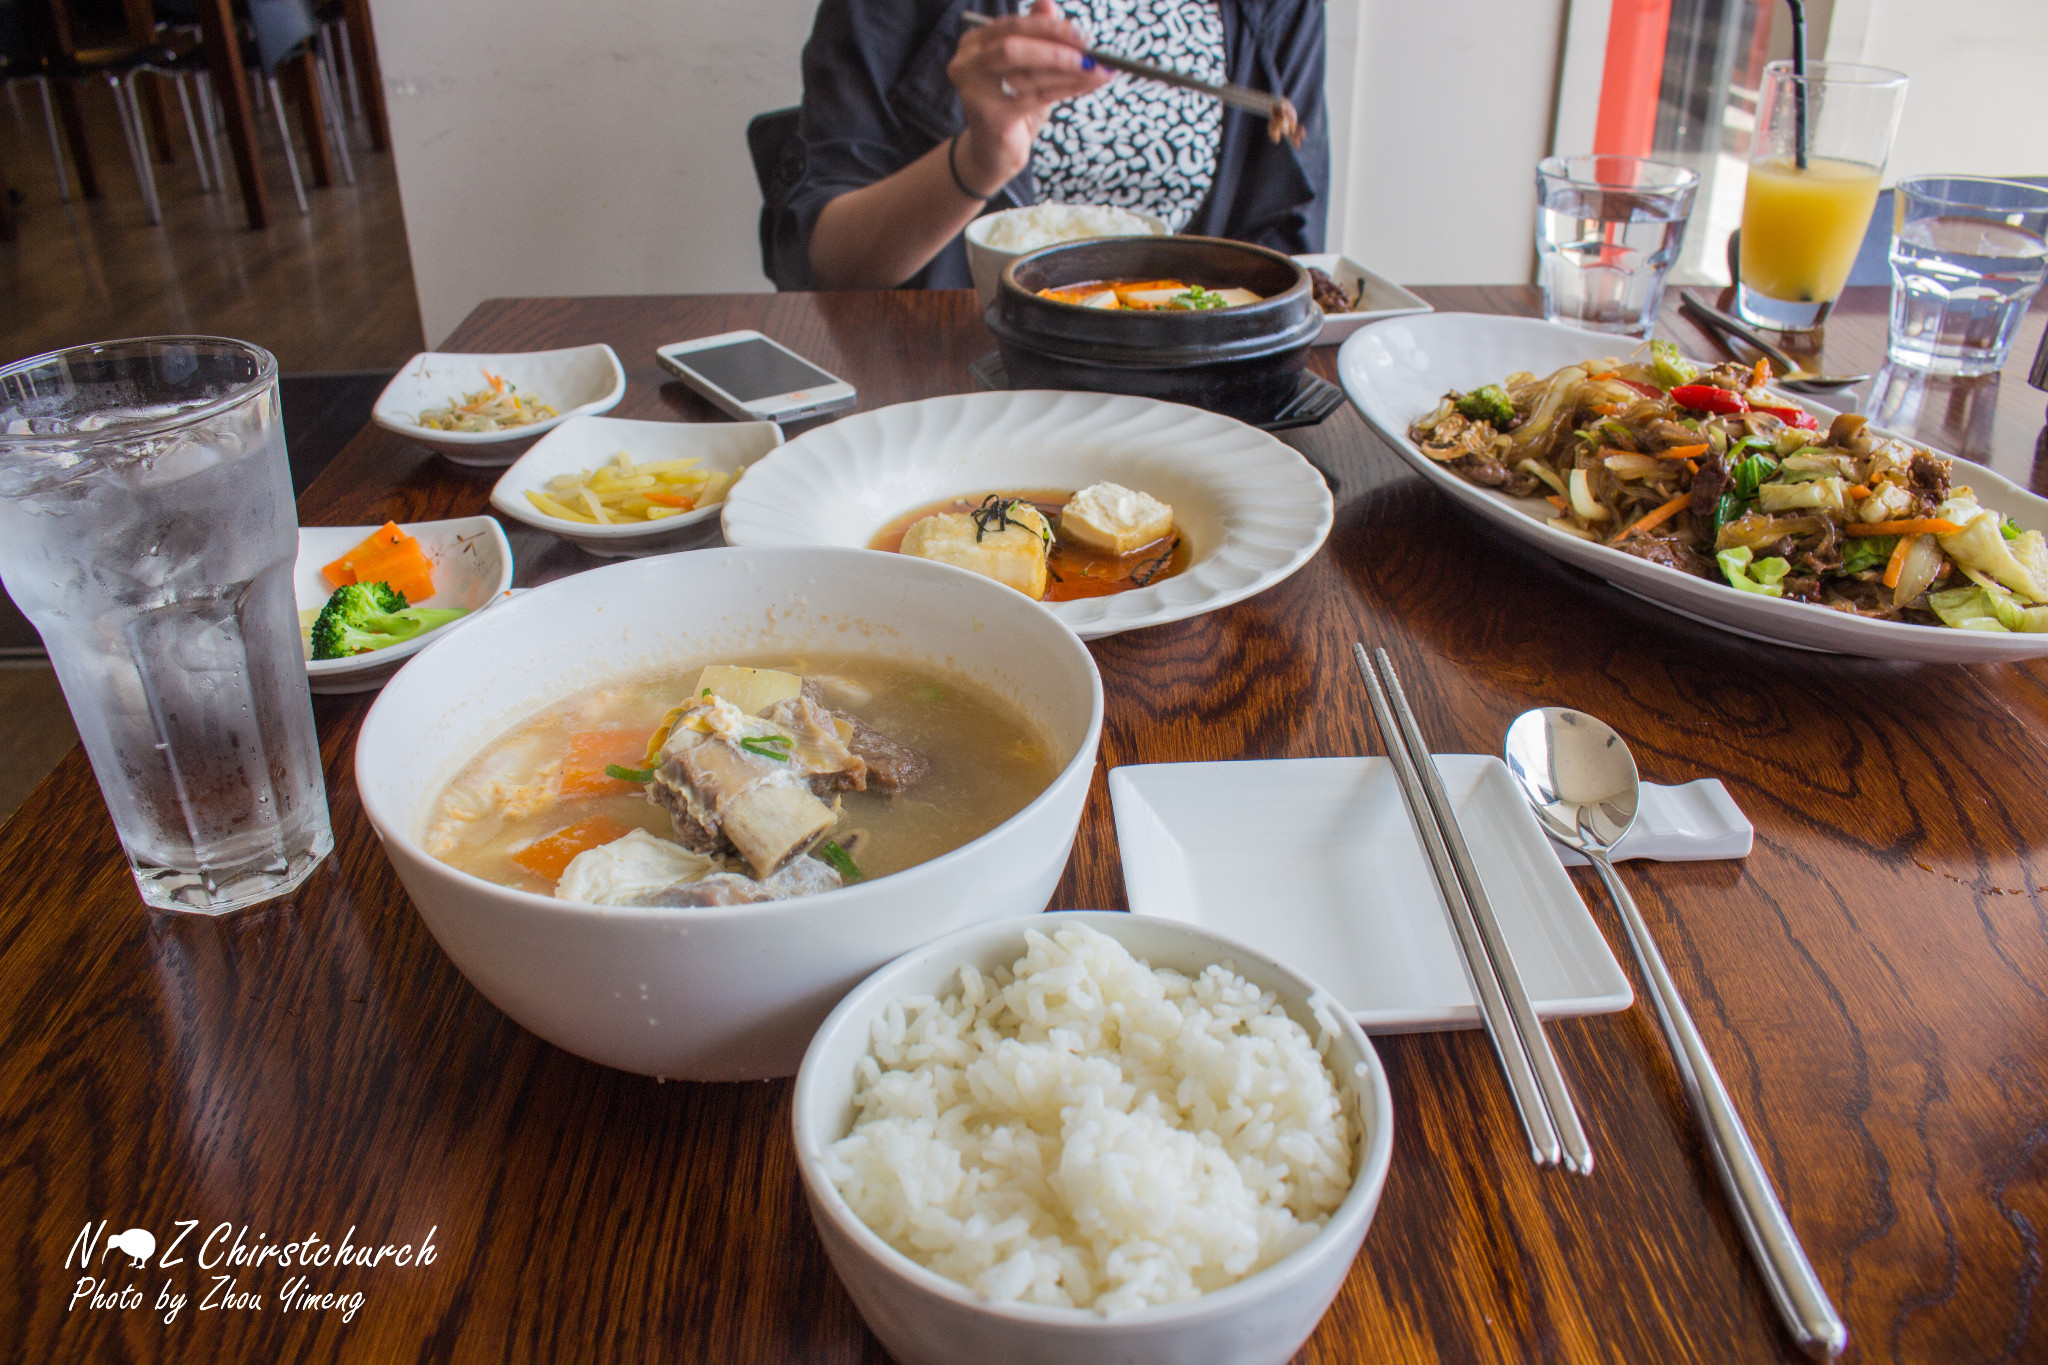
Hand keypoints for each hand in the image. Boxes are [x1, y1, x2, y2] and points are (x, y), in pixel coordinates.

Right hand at [946, 0, 1111, 195]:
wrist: (994, 152)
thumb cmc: (1013, 104)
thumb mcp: (1027, 67)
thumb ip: (1036, 35)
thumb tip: (1049, 3)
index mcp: (973, 43)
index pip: (1013, 25)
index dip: (1048, 26)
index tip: (1080, 32)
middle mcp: (966, 64)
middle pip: (1013, 46)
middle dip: (1055, 45)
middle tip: (1089, 49)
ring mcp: (974, 92)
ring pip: (1028, 74)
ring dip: (1069, 70)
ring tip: (1099, 68)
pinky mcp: (990, 117)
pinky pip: (1037, 98)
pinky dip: (1067, 89)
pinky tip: (1089, 84)